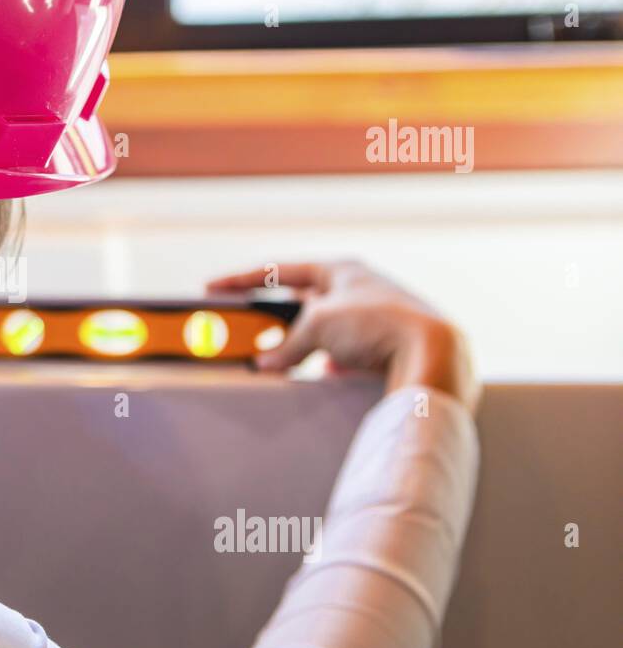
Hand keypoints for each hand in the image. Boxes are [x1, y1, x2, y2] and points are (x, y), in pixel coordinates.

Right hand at [207, 261, 479, 412]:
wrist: (435, 357)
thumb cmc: (379, 326)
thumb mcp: (319, 327)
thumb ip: (287, 344)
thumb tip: (266, 362)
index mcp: (341, 270)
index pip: (279, 271)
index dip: (241, 280)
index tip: (212, 288)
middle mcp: (358, 290)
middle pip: (299, 303)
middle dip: (271, 320)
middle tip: (243, 331)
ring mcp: (372, 320)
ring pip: (320, 332)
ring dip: (298, 346)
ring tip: (278, 361)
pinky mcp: (384, 349)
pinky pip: (342, 357)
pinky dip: (325, 365)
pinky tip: (321, 377)